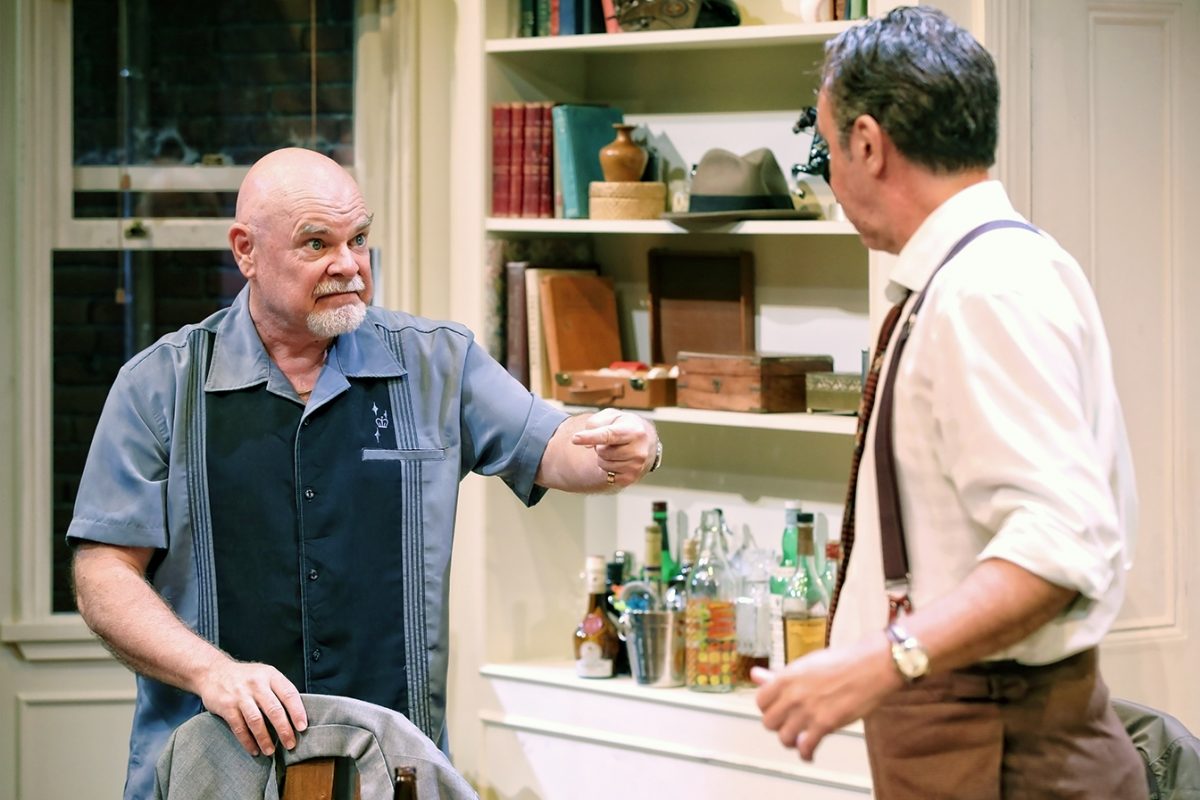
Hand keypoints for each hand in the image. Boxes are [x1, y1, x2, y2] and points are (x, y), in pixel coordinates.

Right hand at [195, 658, 307, 756]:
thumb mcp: (265, 675)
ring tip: (270, 751)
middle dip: (284, 730)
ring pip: (256, 721)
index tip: (302, 727)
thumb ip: (278, 691)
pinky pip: (239, 727)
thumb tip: (296, 715)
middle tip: (290, 744)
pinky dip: (247, 741)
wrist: (213, 672)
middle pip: (274, 709)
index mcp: (270, 675)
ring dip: (265, 739)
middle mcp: (257, 684)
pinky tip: (254, 750)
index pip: (289, 694)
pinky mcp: (226, 706)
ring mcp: (240, 695)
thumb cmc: (246, 677)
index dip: (297, 712)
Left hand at [569, 407, 655, 487]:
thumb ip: (595, 423)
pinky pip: (607, 475)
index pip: (609, 435)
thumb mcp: (610, 416)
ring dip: (603, 457)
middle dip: (600, 445)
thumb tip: (588, 444)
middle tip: (611, 441)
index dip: (591, 437)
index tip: (575, 438)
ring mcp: (636, 466)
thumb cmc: (622, 425)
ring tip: (615, 449)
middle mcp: (639, 450)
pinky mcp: (630, 478)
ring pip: (603, 463)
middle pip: (602, 451)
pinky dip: (607, 467)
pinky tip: (618, 460)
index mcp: (635, 431)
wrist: (643, 440)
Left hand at [752, 637, 900, 760]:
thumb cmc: (841, 662)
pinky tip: (809, 754)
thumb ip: (778, 675)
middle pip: (768, 722)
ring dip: (791, 741)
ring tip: (799, 739)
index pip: (760, 701)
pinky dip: (806, 754)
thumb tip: (755, 675)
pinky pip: (806, 747)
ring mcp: (808, 710)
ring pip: (784, 737)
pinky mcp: (825, 724)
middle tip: (789, 724)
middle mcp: (793, 694)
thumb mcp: (804, 665)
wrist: (870, 666)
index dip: (768, 707)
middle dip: (778, 725)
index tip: (777, 710)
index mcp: (786, 677)